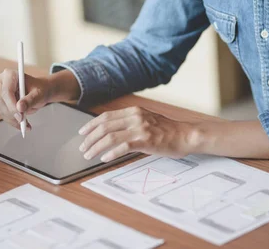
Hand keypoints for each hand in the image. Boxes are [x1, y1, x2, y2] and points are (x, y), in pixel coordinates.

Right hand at [0, 69, 52, 129]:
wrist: (39, 91)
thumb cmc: (40, 89)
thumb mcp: (39, 94)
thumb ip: (30, 100)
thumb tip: (20, 108)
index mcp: (9, 74)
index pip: (6, 91)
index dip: (12, 105)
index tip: (20, 116)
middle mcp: (0, 82)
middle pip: (0, 101)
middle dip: (11, 114)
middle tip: (23, 122)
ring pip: (1, 109)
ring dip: (12, 119)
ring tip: (26, 125)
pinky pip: (3, 114)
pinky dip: (12, 121)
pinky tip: (22, 125)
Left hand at [79, 106, 196, 161]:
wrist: (186, 135)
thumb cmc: (168, 131)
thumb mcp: (148, 120)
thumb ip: (132, 122)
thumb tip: (113, 131)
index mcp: (134, 111)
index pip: (106, 117)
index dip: (91, 125)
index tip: (82, 133)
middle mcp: (136, 117)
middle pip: (104, 126)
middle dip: (90, 138)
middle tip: (83, 148)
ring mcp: (140, 128)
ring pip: (110, 137)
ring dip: (96, 147)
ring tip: (89, 155)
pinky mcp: (146, 141)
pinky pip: (122, 147)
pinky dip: (110, 153)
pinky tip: (104, 159)